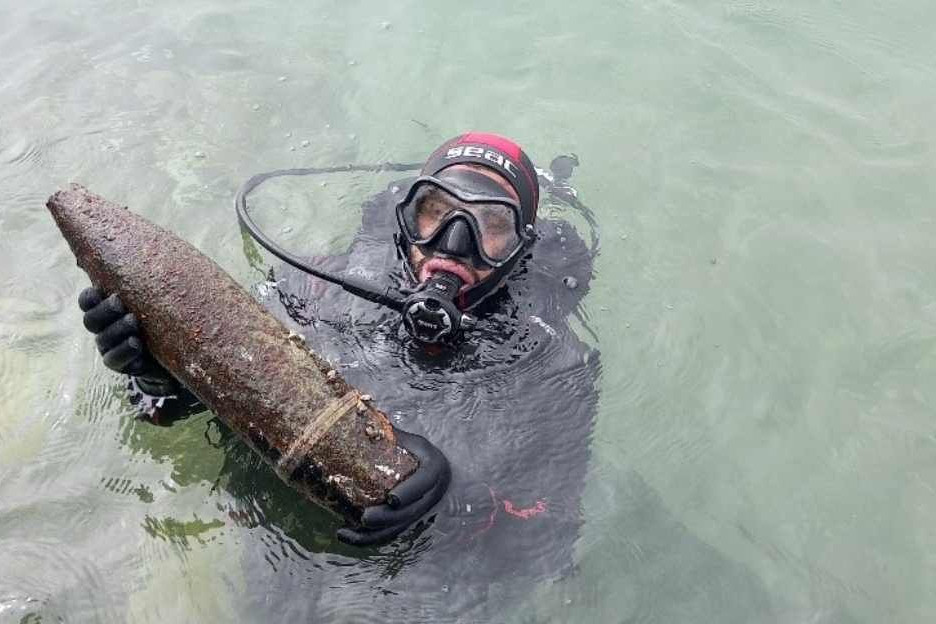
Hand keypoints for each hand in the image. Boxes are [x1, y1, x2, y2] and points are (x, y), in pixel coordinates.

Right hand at [78, 286, 177, 394]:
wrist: (178, 350)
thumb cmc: (165, 315)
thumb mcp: (158, 296)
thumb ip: (151, 279)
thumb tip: (158, 245)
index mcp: (107, 307)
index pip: (88, 300)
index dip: (90, 296)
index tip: (102, 290)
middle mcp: (104, 327)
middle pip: (91, 319)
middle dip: (104, 310)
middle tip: (120, 303)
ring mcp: (110, 346)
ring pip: (102, 338)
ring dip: (117, 329)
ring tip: (134, 322)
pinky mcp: (120, 364)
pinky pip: (113, 359)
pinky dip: (124, 351)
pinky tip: (137, 343)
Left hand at [337, 429, 450, 545]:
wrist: (425, 461)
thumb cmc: (410, 444)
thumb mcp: (405, 435)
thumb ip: (387, 430)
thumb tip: (358, 407)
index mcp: (434, 466)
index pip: (426, 481)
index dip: (410, 492)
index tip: (392, 499)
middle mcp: (432, 492)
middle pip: (411, 512)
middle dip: (387, 518)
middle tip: (364, 517)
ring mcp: (421, 509)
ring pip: (398, 528)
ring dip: (373, 535)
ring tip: (345, 532)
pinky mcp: (408, 520)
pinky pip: (390, 533)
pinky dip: (369, 538)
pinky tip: (346, 534)